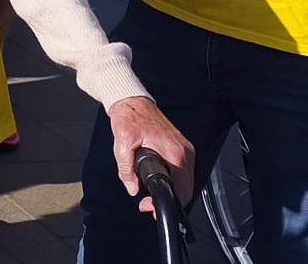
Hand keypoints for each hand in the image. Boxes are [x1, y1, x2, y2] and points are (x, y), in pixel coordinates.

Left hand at [106, 96, 193, 212]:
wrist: (132, 102)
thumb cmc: (129, 118)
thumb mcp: (122, 144)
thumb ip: (126, 169)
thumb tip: (133, 188)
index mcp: (175, 153)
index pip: (182, 189)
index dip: (166, 202)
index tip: (150, 206)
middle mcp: (185, 152)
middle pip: (185, 188)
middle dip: (167, 199)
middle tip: (147, 204)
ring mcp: (185, 150)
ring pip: (184, 181)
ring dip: (171, 191)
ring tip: (150, 194)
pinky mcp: (181, 148)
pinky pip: (182, 171)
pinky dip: (172, 180)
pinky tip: (158, 181)